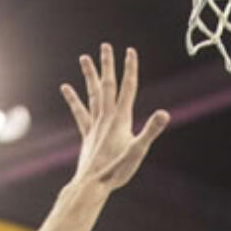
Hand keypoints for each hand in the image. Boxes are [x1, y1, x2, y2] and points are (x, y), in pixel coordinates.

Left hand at [62, 44, 168, 193]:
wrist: (92, 184)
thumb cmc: (116, 170)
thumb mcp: (138, 151)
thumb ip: (151, 130)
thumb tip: (164, 114)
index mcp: (121, 119)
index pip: (128, 88)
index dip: (130, 68)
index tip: (130, 51)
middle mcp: (107, 117)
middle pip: (108, 85)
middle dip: (108, 65)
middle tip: (105, 46)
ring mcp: (95, 125)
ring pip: (92, 94)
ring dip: (90, 75)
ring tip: (84, 58)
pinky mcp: (87, 135)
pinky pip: (79, 112)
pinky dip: (73, 99)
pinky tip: (66, 88)